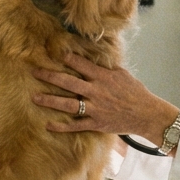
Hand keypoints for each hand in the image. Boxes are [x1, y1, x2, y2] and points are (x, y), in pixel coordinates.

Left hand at [32, 54, 178, 144]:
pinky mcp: (96, 123)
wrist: (146, 114)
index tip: (52, 52)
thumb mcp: (122, 74)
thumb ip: (105, 68)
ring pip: (68, 104)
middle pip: (68, 82)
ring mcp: (95, 108)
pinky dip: (62, 126)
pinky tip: (48, 125)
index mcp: (103, 77)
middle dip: (49, 76)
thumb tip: (92, 59)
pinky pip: (76, 125)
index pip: (80, 64)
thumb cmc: (135, 92)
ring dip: (50, 100)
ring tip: (34, 98)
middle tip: (34, 71)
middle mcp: (96, 91)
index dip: (66, 58)